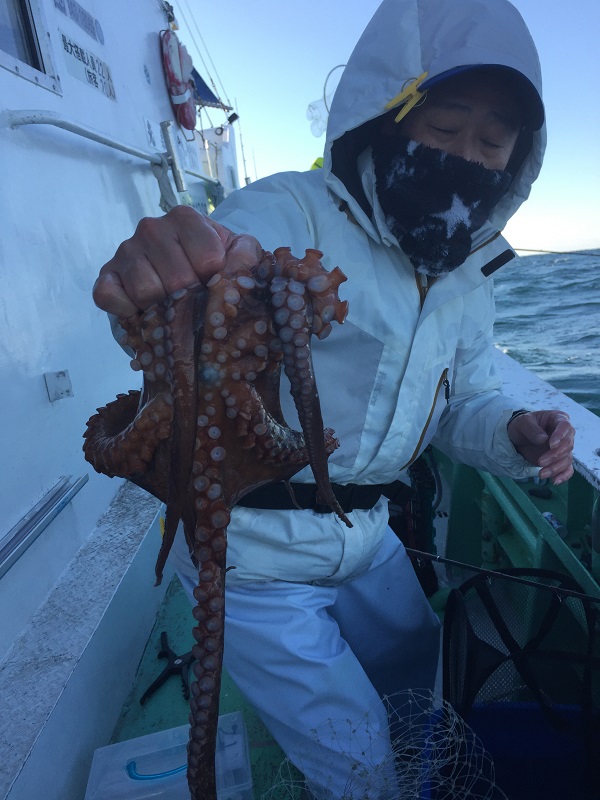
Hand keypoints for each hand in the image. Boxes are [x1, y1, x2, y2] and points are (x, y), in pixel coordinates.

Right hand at [93, 206, 261, 316]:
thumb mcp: (236, 256)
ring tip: (170, 305)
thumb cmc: (209, 268)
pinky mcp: (106, 276)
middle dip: (190, 299)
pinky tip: (143, 312)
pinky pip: (109, 297)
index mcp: (185, 219)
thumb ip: (246, 255)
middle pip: (177, 279)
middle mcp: (151, 228)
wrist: (179, 282)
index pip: (207, 259)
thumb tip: (242, 260)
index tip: (213, 282)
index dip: (214, 280)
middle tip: (192, 301)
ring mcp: (126, 251)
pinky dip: (128, 312)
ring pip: (146, 291)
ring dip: (162, 308)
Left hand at [507, 410, 574, 484]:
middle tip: (540, 462)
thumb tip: (544, 439)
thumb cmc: (521, 426)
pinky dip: (563, 476)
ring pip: (567, 459)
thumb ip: (531, 429)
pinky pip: (567, 469)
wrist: (517, 437)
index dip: (560, 436)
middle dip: (555, 455)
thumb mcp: (522, 423)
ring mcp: (563, 448)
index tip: (551, 445)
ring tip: (541, 474)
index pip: (565, 426)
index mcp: (558, 419)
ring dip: (556, 468)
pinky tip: (555, 481)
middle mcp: (565, 433)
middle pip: (568, 445)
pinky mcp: (559, 460)